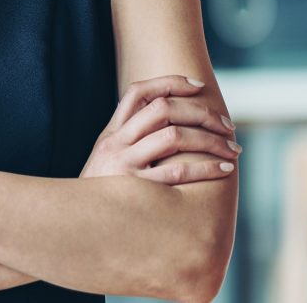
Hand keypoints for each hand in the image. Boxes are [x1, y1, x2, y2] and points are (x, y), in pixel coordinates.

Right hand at [80, 74, 239, 184]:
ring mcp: (124, 164)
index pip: (138, 92)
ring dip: (210, 140)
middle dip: (201, 112)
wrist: (74, 225)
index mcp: (110, 133)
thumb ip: (128, 143)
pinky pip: (177, 173)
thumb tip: (167, 127)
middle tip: (227, 124)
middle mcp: (115, 143)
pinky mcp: (135, 190)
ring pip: (174, 136)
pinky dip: (205, 168)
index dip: (170, 82)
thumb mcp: (105, 162)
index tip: (198, 86)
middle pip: (163, 109)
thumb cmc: (99, 195)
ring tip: (232, 148)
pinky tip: (223, 170)